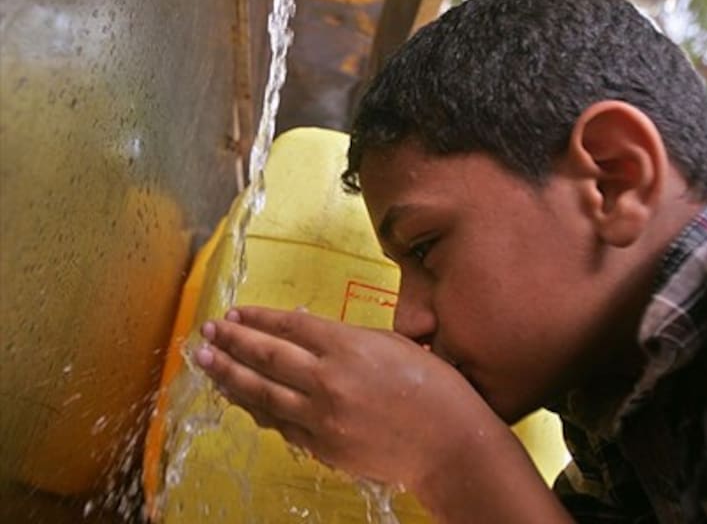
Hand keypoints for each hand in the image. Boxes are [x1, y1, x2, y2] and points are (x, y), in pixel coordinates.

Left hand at [193, 305, 497, 488]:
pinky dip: (256, 408)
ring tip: (206, 361)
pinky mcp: (322, 446)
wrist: (449, 443)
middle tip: (205, 331)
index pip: (288, 325)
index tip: (235, 312)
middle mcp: (326, 379)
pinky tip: (240, 397)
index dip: (257, 317)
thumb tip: (303, 330)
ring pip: (262, 392)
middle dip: (231, 341)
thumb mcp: (390, 344)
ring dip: (229, 375)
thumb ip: (343, 338)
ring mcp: (320, 416)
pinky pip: (279, 423)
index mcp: (347, 346)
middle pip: (265, 355)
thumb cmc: (431, 385)